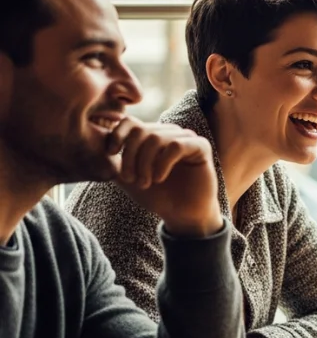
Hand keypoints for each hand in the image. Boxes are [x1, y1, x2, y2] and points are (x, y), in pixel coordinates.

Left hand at [106, 118, 222, 237]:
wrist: (182, 215)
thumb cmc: (157, 196)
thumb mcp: (127, 179)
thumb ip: (113, 162)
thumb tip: (95, 147)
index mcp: (151, 136)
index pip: (130, 122)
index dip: (117, 135)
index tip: (111, 154)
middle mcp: (169, 133)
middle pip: (140, 131)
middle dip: (130, 156)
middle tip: (130, 179)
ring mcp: (186, 138)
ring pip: (156, 138)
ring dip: (145, 163)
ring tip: (145, 183)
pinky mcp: (201, 146)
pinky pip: (176, 145)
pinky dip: (163, 163)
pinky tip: (159, 178)